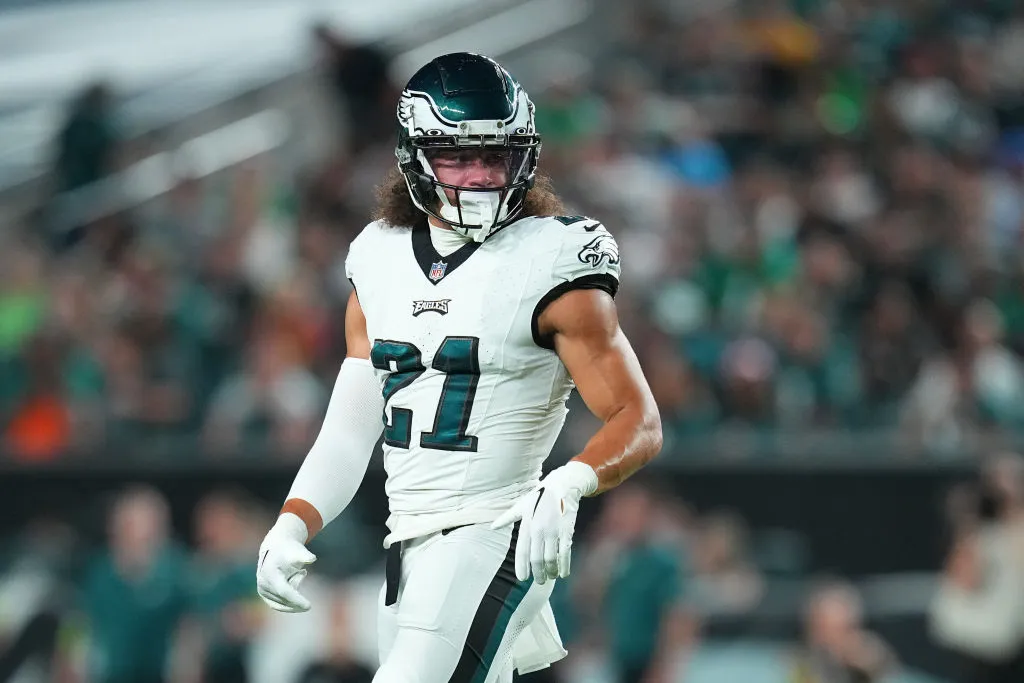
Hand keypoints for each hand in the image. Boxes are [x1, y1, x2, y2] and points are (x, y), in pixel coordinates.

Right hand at [256, 513, 316, 611]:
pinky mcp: (264, 595)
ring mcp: (262, 590)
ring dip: (294, 589)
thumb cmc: (290, 550)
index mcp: (270, 572)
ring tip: (295, 573)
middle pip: (286, 597)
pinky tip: (294, 582)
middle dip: (297, 586)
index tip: (309, 606)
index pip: (284, 591)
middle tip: (301, 572)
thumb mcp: (298, 551)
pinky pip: (279, 605)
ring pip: (285, 601)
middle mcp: (263, 583)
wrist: (276, 549)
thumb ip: (305, 556)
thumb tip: (312, 558)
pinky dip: (290, 598)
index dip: (297, 600)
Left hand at [491, 461, 597, 584]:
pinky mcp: (566, 530)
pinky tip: (563, 573)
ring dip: (551, 571)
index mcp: (526, 524)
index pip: (522, 551)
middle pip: (537, 558)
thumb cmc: (539, 496)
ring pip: (551, 558)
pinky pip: (565, 552)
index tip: (522, 578)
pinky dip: (564, 565)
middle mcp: (538, 529)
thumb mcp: (521, 505)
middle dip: (538, 573)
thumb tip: (492, 526)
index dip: (522, 566)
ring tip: (551, 577)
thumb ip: (507, 518)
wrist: (562, 485)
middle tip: (539, 581)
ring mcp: (553, 530)